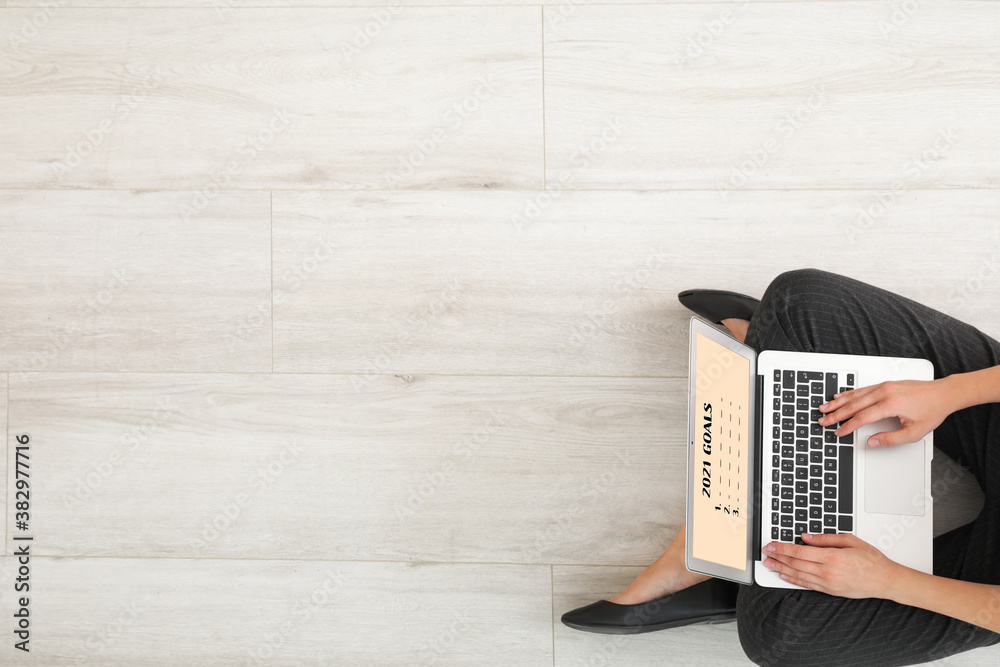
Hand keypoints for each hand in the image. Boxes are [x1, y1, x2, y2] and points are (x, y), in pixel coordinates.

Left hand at [762, 533, 902, 597]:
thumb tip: (805, 537)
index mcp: (832, 557)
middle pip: (796, 564)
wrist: (886, 580)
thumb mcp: (850, 540)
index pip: (800, 552)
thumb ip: (825, 538)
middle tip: (765, 553)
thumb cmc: (871, 559)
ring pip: (799, 575)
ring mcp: (828, 583)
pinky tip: (784, 576)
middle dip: (778, 557)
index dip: (782, 548)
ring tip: (769, 564)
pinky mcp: (830, 591)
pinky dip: (794, 580)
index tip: (772, 545)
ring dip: (781, 569)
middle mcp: (828, 572)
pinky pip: (808, 585)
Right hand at [817, 379, 951, 447]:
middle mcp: (884, 393)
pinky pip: (862, 389)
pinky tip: (840, 396)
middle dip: (836, 413)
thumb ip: (891, 439)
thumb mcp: (914, 432)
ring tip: (824, 407)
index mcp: (890, 405)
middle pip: (853, 404)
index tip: (838, 432)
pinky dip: (848, 393)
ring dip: (838, 402)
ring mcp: (884, 386)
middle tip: (823, 419)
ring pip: (855, 395)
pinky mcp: (885, 384)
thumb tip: (872, 442)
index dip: (847, 426)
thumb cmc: (932, 410)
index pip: (862, 417)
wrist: (944, 393)